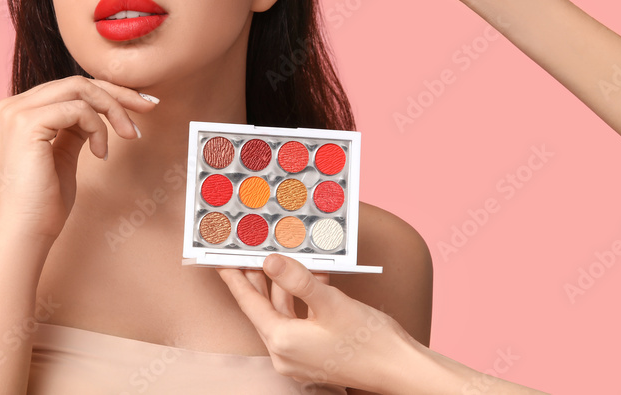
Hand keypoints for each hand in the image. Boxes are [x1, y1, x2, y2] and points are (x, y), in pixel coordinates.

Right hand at [0, 76, 157, 242]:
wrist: (26, 232)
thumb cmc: (43, 203)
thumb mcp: (63, 154)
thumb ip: (75, 128)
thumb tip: (100, 110)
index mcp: (16, 111)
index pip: (68, 87)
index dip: (107, 91)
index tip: (139, 102)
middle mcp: (10, 106)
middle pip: (76, 83)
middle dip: (118, 94)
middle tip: (148, 107)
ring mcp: (15, 113)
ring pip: (80, 90)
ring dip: (113, 112)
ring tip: (127, 136)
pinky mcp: (26, 123)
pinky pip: (78, 110)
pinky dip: (98, 129)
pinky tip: (100, 154)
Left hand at [217, 253, 417, 390]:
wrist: (400, 369)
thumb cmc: (369, 341)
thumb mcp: (330, 303)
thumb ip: (297, 280)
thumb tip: (269, 262)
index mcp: (282, 342)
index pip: (249, 303)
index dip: (234, 277)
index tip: (220, 259)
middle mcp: (286, 353)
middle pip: (264, 307)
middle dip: (258, 277)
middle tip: (248, 251)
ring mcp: (300, 356)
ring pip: (283, 312)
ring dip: (285, 285)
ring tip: (282, 255)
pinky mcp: (315, 354)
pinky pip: (300, 320)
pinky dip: (302, 298)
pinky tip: (313, 275)